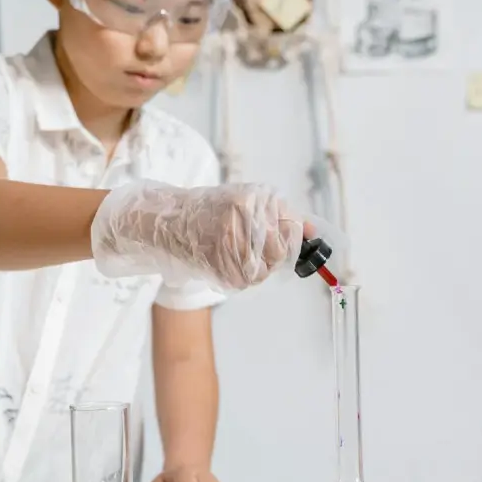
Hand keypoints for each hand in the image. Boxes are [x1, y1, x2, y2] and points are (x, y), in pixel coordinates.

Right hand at [91, 180, 305, 290]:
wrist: (167, 223)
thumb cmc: (210, 211)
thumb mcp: (246, 201)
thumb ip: (281, 214)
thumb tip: (314, 232)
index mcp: (249, 201)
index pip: (290, 228)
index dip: (290, 237)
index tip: (284, 238)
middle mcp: (239, 223)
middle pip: (280, 253)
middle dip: (273, 253)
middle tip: (251, 244)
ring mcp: (228, 249)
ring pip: (265, 270)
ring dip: (257, 265)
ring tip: (235, 249)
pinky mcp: (220, 271)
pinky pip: (247, 281)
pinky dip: (242, 274)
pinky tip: (225, 259)